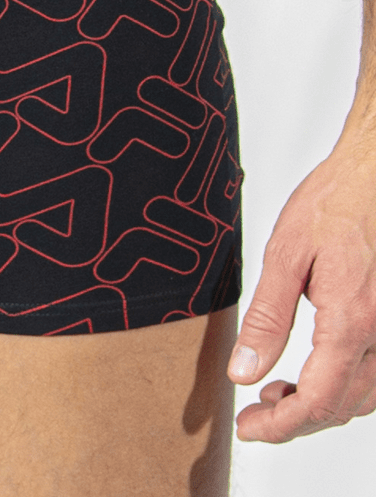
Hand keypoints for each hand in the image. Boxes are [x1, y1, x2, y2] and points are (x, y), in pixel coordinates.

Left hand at [227, 138, 375, 441]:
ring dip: (320, 406)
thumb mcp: (285, 256)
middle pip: (343, 407)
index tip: (249, 429)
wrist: (371, 177)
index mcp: (352, 320)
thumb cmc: (332, 206)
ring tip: (273, 394)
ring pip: (364, 397)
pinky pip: (374, 373)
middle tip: (253, 417)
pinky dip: (341, 386)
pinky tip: (309, 373)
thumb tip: (244, 371)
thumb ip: (267, 318)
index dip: (282, 425)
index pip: (320, 399)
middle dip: (296, 421)